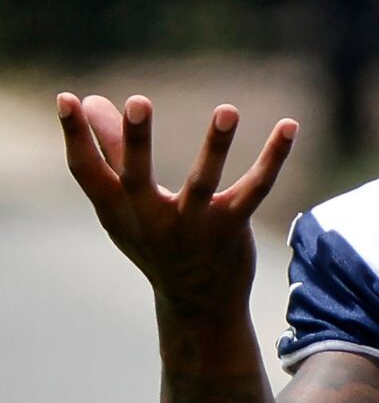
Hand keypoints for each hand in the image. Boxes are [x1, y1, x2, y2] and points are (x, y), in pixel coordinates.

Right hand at [57, 92, 297, 321]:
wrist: (197, 304)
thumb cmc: (155, 243)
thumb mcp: (126, 206)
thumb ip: (111, 153)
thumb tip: (93, 101)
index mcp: (118, 211)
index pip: (88, 172)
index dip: (75, 137)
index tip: (65, 99)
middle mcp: (151, 219)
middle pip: (137, 177)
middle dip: (136, 141)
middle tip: (136, 101)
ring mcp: (193, 226)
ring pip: (203, 183)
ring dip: (215, 146)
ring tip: (228, 110)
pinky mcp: (231, 227)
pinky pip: (255, 189)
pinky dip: (273, 157)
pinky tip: (289, 125)